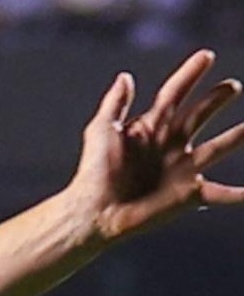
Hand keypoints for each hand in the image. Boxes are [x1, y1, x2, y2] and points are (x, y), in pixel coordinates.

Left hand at [68, 51, 242, 243]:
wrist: (94, 213)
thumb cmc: (93, 174)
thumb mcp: (101, 132)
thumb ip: (114, 104)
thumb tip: (125, 76)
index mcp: (150, 128)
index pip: (175, 93)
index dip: (190, 74)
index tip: (207, 56)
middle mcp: (170, 145)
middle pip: (200, 115)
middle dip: (217, 99)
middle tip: (234, 86)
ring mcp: (181, 169)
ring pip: (219, 147)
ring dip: (238, 136)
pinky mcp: (188, 195)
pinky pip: (221, 193)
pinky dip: (239, 195)